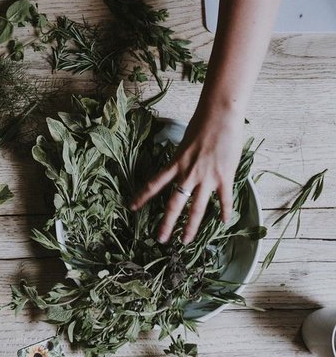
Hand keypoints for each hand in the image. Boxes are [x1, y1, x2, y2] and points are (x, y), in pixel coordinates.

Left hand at [131, 112, 243, 243]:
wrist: (220, 115)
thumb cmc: (202, 123)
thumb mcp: (184, 143)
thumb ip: (182, 158)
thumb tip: (181, 165)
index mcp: (175, 163)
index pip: (154, 184)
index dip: (142, 197)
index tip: (131, 208)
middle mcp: (188, 174)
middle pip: (174, 204)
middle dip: (166, 223)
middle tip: (160, 239)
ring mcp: (206, 177)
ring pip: (196, 208)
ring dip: (190, 227)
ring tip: (186, 241)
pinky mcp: (224, 177)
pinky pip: (224, 200)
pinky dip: (225, 212)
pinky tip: (223, 223)